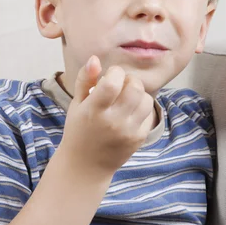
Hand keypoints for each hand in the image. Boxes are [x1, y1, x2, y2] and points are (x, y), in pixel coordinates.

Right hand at [58, 55, 154, 177]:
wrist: (86, 165)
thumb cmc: (78, 129)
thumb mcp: (76, 104)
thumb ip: (84, 79)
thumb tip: (95, 59)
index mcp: (93, 111)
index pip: (112, 83)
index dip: (115, 72)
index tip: (109, 75)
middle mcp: (113, 121)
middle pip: (134, 88)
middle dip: (129, 80)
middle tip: (120, 85)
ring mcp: (128, 131)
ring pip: (146, 99)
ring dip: (138, 93)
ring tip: (125, 97)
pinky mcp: (139, 138)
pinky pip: (149, 114)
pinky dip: (141, 108)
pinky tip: (129, 112)